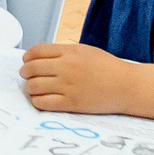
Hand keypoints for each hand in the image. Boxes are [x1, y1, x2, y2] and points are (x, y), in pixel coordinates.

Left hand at [20, 42, 137, 113]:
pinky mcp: (71, 103)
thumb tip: (39, 53)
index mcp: (69, 52)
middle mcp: (66, 67)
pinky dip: (37, 101)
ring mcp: (68, 86)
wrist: (128, 86)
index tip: (27, 62)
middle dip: (25, 73)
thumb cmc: (108, 68)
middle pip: (31, 69)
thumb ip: (62, 52)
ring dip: (30, 88)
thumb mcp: (84, 51)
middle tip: (27, 76)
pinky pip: (43, 102)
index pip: (35, 52)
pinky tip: (41, 99)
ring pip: (33, 86)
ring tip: (34, 88)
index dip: (27, 58)